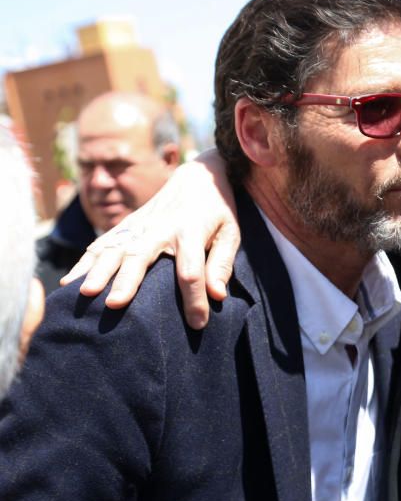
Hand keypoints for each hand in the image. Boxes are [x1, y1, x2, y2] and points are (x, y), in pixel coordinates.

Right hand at [61, 150, 239, 329]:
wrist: (198, 177)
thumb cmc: (218, 210)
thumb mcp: (231, 233)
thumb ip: (223, 263)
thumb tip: (218, 296)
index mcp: (191, 230)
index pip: (191, 270)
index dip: (194, 299)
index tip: (197, 323)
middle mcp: (160, 227)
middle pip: (141, 256)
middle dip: (127, 280)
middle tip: (114, 304)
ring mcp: (139, 225)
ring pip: (114, 249)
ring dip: (97, 271)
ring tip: (84, 294)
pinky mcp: (126, 225)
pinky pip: (101, 244)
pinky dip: (85, 262)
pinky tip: (70, 282)